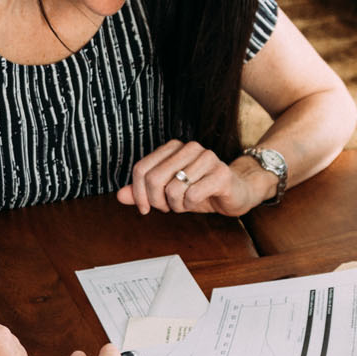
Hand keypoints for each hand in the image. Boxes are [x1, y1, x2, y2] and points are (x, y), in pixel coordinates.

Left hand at [116, 140, 265, 215]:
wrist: (236, 192)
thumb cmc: (201, 190)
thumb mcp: (168, 192)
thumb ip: (143, 191)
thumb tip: (120, 195)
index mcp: (173, 147)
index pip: (141, 168)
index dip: (138, 193)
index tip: (144, 208)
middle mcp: (189, 147)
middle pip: (154, 178)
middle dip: (156, 201)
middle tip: (167, 207)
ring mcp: (207, 158)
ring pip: (172, 189)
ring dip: (176, 205)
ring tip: (185, 203)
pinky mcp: (220, 173)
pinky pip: (192, 195)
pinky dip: (191, 205)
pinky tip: (198, 201)